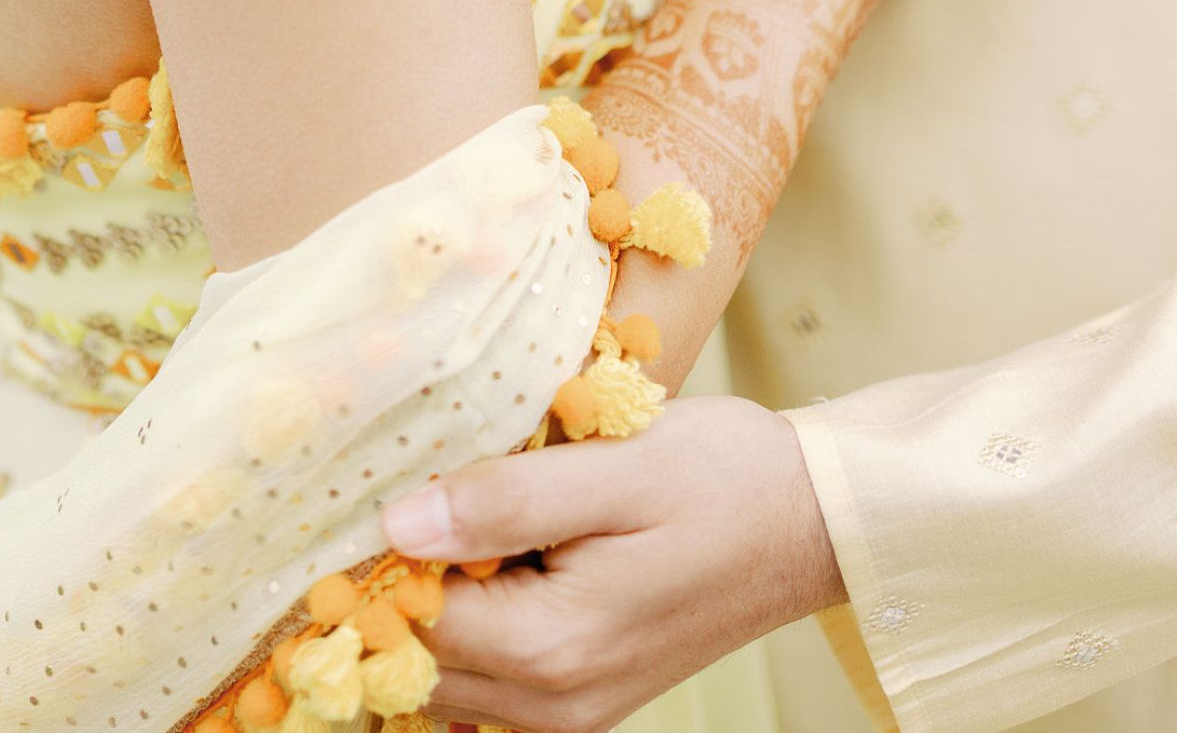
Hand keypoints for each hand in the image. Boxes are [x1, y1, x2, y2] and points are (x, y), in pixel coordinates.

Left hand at [382, 399, 841, 731]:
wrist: (810, 521)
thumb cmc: (722, 480)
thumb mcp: (616, 467)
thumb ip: (505, 500)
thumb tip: (397, 523)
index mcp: (554, 648)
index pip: (408, 625)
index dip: (372, 560)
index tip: (366, 487)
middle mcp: (554, 703)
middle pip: (415, 662)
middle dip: (392, 585)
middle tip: (401, 487)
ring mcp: (570, 710)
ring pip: (444, 675)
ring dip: (429, 602)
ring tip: (449, 508)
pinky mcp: (582, 696)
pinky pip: (485, 677)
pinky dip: (468, 620)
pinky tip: (485, 551)